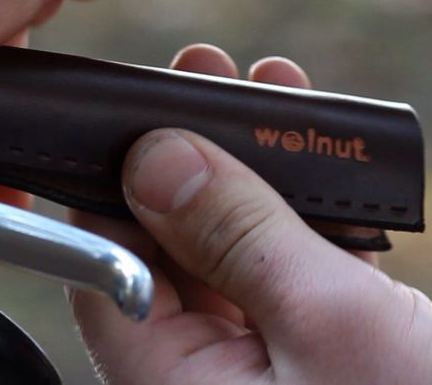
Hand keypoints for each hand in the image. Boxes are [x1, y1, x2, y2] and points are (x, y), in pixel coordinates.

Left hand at [68, 44, 431, 383]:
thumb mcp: (326, 319)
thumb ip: (236, 234)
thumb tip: (156, 157)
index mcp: (169, 378)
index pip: (106, 267)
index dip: (115, 182)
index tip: (140, 112)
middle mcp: (197, 372)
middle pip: (166, 246)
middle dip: (191, 157)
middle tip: (205, 77)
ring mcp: (254, 361)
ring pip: (228, 247)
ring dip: (249, 168)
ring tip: (264, 89)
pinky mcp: (305, 351)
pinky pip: (281, 269)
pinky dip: (298, 209)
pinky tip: (313, 148)